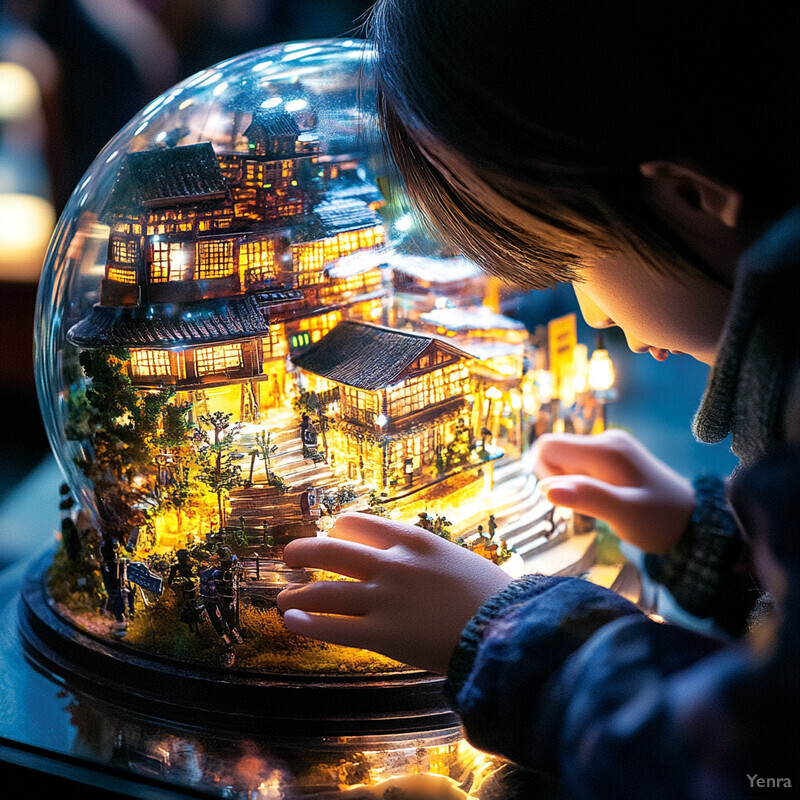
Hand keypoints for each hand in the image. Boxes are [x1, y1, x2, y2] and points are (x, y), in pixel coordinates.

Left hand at [277, 512, 512, 673]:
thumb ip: (421, 555)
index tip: (332, 539)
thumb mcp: (453, 557)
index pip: (355, 522)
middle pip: (329, 550)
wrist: (509, 627)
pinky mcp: (383, 636)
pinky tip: (291, 621)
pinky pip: (334, 628)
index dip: (337, 530)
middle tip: (289, 557)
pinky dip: (307, 622)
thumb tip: (401, 556)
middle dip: (303, 552)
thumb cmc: (490, 593)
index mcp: (410, 539)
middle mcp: (391, 563)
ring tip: (282, 599)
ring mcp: (384, 599)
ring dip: (296, 594)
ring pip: (324, 591)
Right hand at [533, 429, 694, 553]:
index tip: (567, 498)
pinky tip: (605, 499)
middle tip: (586, 505)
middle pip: (555, 451)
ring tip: (600, 504)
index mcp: (604, 450)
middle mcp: (606, 440)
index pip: (547, 447)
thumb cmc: (659, 522)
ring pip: (567, 459)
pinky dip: (583, 483)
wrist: (694, 521)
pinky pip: (581, 464)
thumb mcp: (624, 515)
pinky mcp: (614, 456)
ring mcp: (611, 446)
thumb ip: (587, 498)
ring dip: (571, 484)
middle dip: (558, 480)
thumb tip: (546, 489)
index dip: (545, 474)